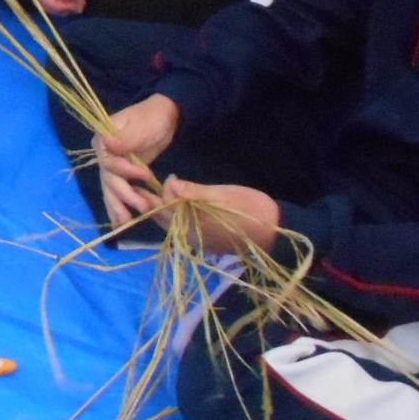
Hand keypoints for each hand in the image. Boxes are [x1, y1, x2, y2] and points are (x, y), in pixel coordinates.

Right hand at [92, 94, 178, 230]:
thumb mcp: (141, 125)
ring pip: (110, 188)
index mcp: (103, 139)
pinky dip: (118, 206)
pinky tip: (120, 222)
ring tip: (124, 223)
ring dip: (117, 206)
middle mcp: (103, 154)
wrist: (163, 117)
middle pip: (108, 178)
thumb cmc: (152, 118)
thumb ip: (125, 138)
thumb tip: (108, 144)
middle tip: (142, 207)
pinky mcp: (121, 174)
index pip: (108, 160)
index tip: (145, 174)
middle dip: (124, 194)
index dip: (124, 170)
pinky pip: (117, 191)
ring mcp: (111, 165)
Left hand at [161, 178, 280, 252]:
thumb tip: (171, 184)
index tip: (173, 176)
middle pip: (163, 219)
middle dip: (153, 203)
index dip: (165, 189)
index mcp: (191, 224)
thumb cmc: (250, 208)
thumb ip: (194, 191)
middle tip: (144, 187)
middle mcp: (189, 236)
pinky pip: (182, 230)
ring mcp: (197, 242)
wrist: (274, 232)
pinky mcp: (205, 243)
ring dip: (162, 211)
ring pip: (171, 226)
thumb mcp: (223, 195)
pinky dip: (174, 218)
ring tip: (156, 196)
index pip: (166, 206)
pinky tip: (177, 208)